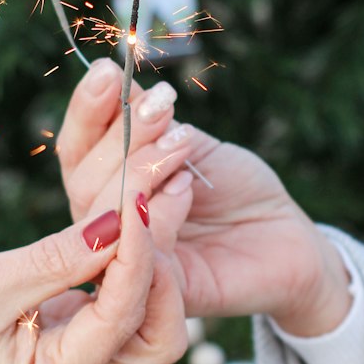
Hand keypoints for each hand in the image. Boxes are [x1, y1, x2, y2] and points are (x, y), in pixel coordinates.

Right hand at [0, 197, 185, 363]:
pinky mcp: (73, 349)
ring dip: (153, 263)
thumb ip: (59, 257)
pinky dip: (129, 267)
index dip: (138, 251)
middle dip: (165, 267)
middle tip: (162, 198)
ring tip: (153, 197)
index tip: (140, 194)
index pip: (122, 315)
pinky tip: (127, 219)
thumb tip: (119, 219)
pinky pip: (120, 309)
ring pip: (148, 322)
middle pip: (159, 334)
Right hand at [57, 59, 351, 330]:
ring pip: (103, 214)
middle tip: (160, 105)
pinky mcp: (154, 292)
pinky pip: (139, 250)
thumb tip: (119, 83)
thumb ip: (152, 124)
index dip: (87, 110)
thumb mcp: (192, 145)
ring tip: (182, 142)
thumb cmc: (236, 188)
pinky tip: (188, 184)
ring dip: (141, 167)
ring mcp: (125, 259)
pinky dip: (160, 210)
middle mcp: (106, 224)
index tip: (108, 72)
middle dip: (120, 136)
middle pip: (81, 180)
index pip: (78, 149)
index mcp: (107, 185)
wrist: (285, 237)